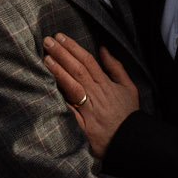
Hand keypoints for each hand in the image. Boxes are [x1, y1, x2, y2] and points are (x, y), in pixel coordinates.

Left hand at [43, 34, 137, 156]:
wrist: (130, 140)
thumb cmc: (128, 114)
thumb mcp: (128, 87)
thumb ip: (116, 68)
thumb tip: (103, 49)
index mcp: (106, 84)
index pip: (87, 61)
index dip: (73, 47)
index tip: (60, 37)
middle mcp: (96, 94)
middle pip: (78, 69)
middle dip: (62, 54)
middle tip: (47, 41)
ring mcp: (89, 109)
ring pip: (73, 85)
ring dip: (59, 71)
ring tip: (46, 58)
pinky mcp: (83, 124)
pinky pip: (69, 109)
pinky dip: (60, 98)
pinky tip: (47, 87)